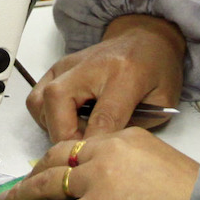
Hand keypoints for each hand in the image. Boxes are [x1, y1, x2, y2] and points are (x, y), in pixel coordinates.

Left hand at [0, 129, 199, 199]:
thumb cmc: (198, 196)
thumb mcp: (164, 164)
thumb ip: (136, 167)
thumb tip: (120, 187)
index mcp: (126, 137)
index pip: (82, 145)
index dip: (60, 158)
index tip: (48, 167)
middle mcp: (107, 152)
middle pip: (57, 159)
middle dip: (34, 172)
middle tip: (18, 184)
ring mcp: (97, 181)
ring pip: (47, 185)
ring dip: (20, 195)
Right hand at [26, 15, 184, 141]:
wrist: (145, 35)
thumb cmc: (157, 68)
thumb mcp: (163, 100)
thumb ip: (136, 126)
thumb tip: (105, 150)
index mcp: (125, 73)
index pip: (103, 116)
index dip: (94, 144)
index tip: (91, 164)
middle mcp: (90, 66)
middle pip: (58, 101)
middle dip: (64, 137)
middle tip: (81, 153)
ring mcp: (68, 65)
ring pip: (39, 102)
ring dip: (52, 127)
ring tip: (75, 136)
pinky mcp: (56, 68)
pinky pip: (36, 99)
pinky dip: (45, 117)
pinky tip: (67, 123)